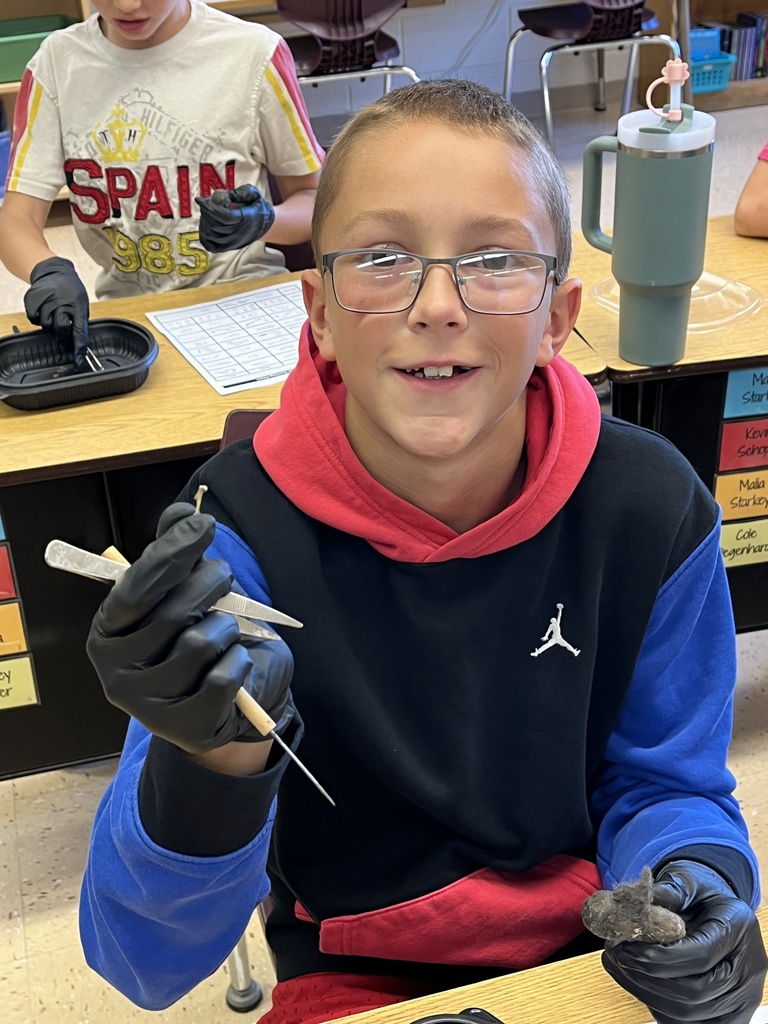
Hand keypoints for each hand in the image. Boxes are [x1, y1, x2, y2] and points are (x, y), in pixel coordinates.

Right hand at [24, 257, 89, 369]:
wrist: (52, 271)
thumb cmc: (70, 288)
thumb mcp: (82, 301)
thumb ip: (80, 319)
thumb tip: (80, 339)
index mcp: (77, 304)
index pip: (79, 330)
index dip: (79, 346)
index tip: (79, 359)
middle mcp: (61, 303)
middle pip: (60, 329)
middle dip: (63, 335)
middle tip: (63, 332)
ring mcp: (45, 301)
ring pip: (46, 325)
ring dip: (50, 324)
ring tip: (53, 312)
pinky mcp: (33, 301)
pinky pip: (35, 319)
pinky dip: (39, 318)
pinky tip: (44, 309)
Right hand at [86, 502, 294, 753]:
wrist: (224, 704)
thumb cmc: (197, 637)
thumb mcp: (182, 592)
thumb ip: (176, 551)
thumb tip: (183, 511)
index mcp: (108, 632)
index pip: (136, 587)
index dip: (172, 552)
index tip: (206, 525)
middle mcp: (116, 672)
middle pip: (173, 612)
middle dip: (210, 584)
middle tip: (224, 578)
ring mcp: (148, 706)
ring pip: (200, 643)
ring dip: (227, 627)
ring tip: (225, 631)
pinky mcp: (185, 728)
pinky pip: (224, 678)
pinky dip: (238, 662)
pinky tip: (233, 662)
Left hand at [194, 184, 275, 251]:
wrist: (264, 225)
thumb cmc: (257, 207)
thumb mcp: (254, 194)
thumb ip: (241, 192)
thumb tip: (225, 195)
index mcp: (246, 219)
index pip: (224, 216)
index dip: (210, 208)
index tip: (200, 200)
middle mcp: (239, 233)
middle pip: (215, 225)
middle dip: (206, 213)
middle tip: (206, 204)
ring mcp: (232, 242)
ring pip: (211, 235)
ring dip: (204, 222)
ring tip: (207, 213)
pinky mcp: (228, 247)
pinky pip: (211, 245)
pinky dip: (204, 236)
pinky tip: (206, 225)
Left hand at [602, 860, 766, 1023]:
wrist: (717, 910)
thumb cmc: (700, 895)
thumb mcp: (686, 880)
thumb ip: (664, 891)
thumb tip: (630, 902)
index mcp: (738, 927)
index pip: (700, 955)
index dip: (658, 956)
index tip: (625, 945)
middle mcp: (747, 968)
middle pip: (695, 991)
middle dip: (647, 976)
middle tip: (617, 955)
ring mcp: (740, 998)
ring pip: (688, 1013)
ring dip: (646, 992)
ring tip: (620, 965)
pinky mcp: (727, 1014)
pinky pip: (687, 1021)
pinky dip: (657, 1004)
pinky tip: (636, 980)